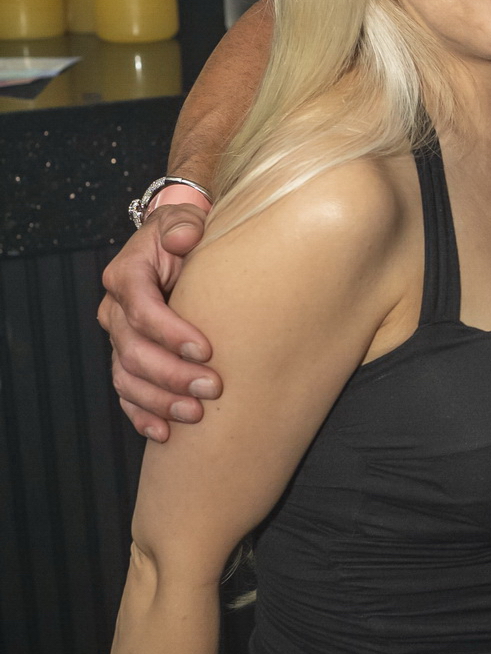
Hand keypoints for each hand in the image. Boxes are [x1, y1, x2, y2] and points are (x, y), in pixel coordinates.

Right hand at [98, 206, 219, 441]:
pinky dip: (142, 415)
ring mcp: (119, 338)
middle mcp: (116, 309)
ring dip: (159, 401)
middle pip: (133, 350)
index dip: (170, 332)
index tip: (205, 350)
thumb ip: (183, 224)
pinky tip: (164, 433)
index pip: (142, 308)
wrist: (178, 246)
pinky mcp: (128, 359)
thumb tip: (182, 238)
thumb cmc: (186, 234)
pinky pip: (127, 393)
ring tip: (195, 415)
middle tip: (212, 387)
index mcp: (127, 275)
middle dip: (172, 374)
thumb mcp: (186, 220)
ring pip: (127, 378)